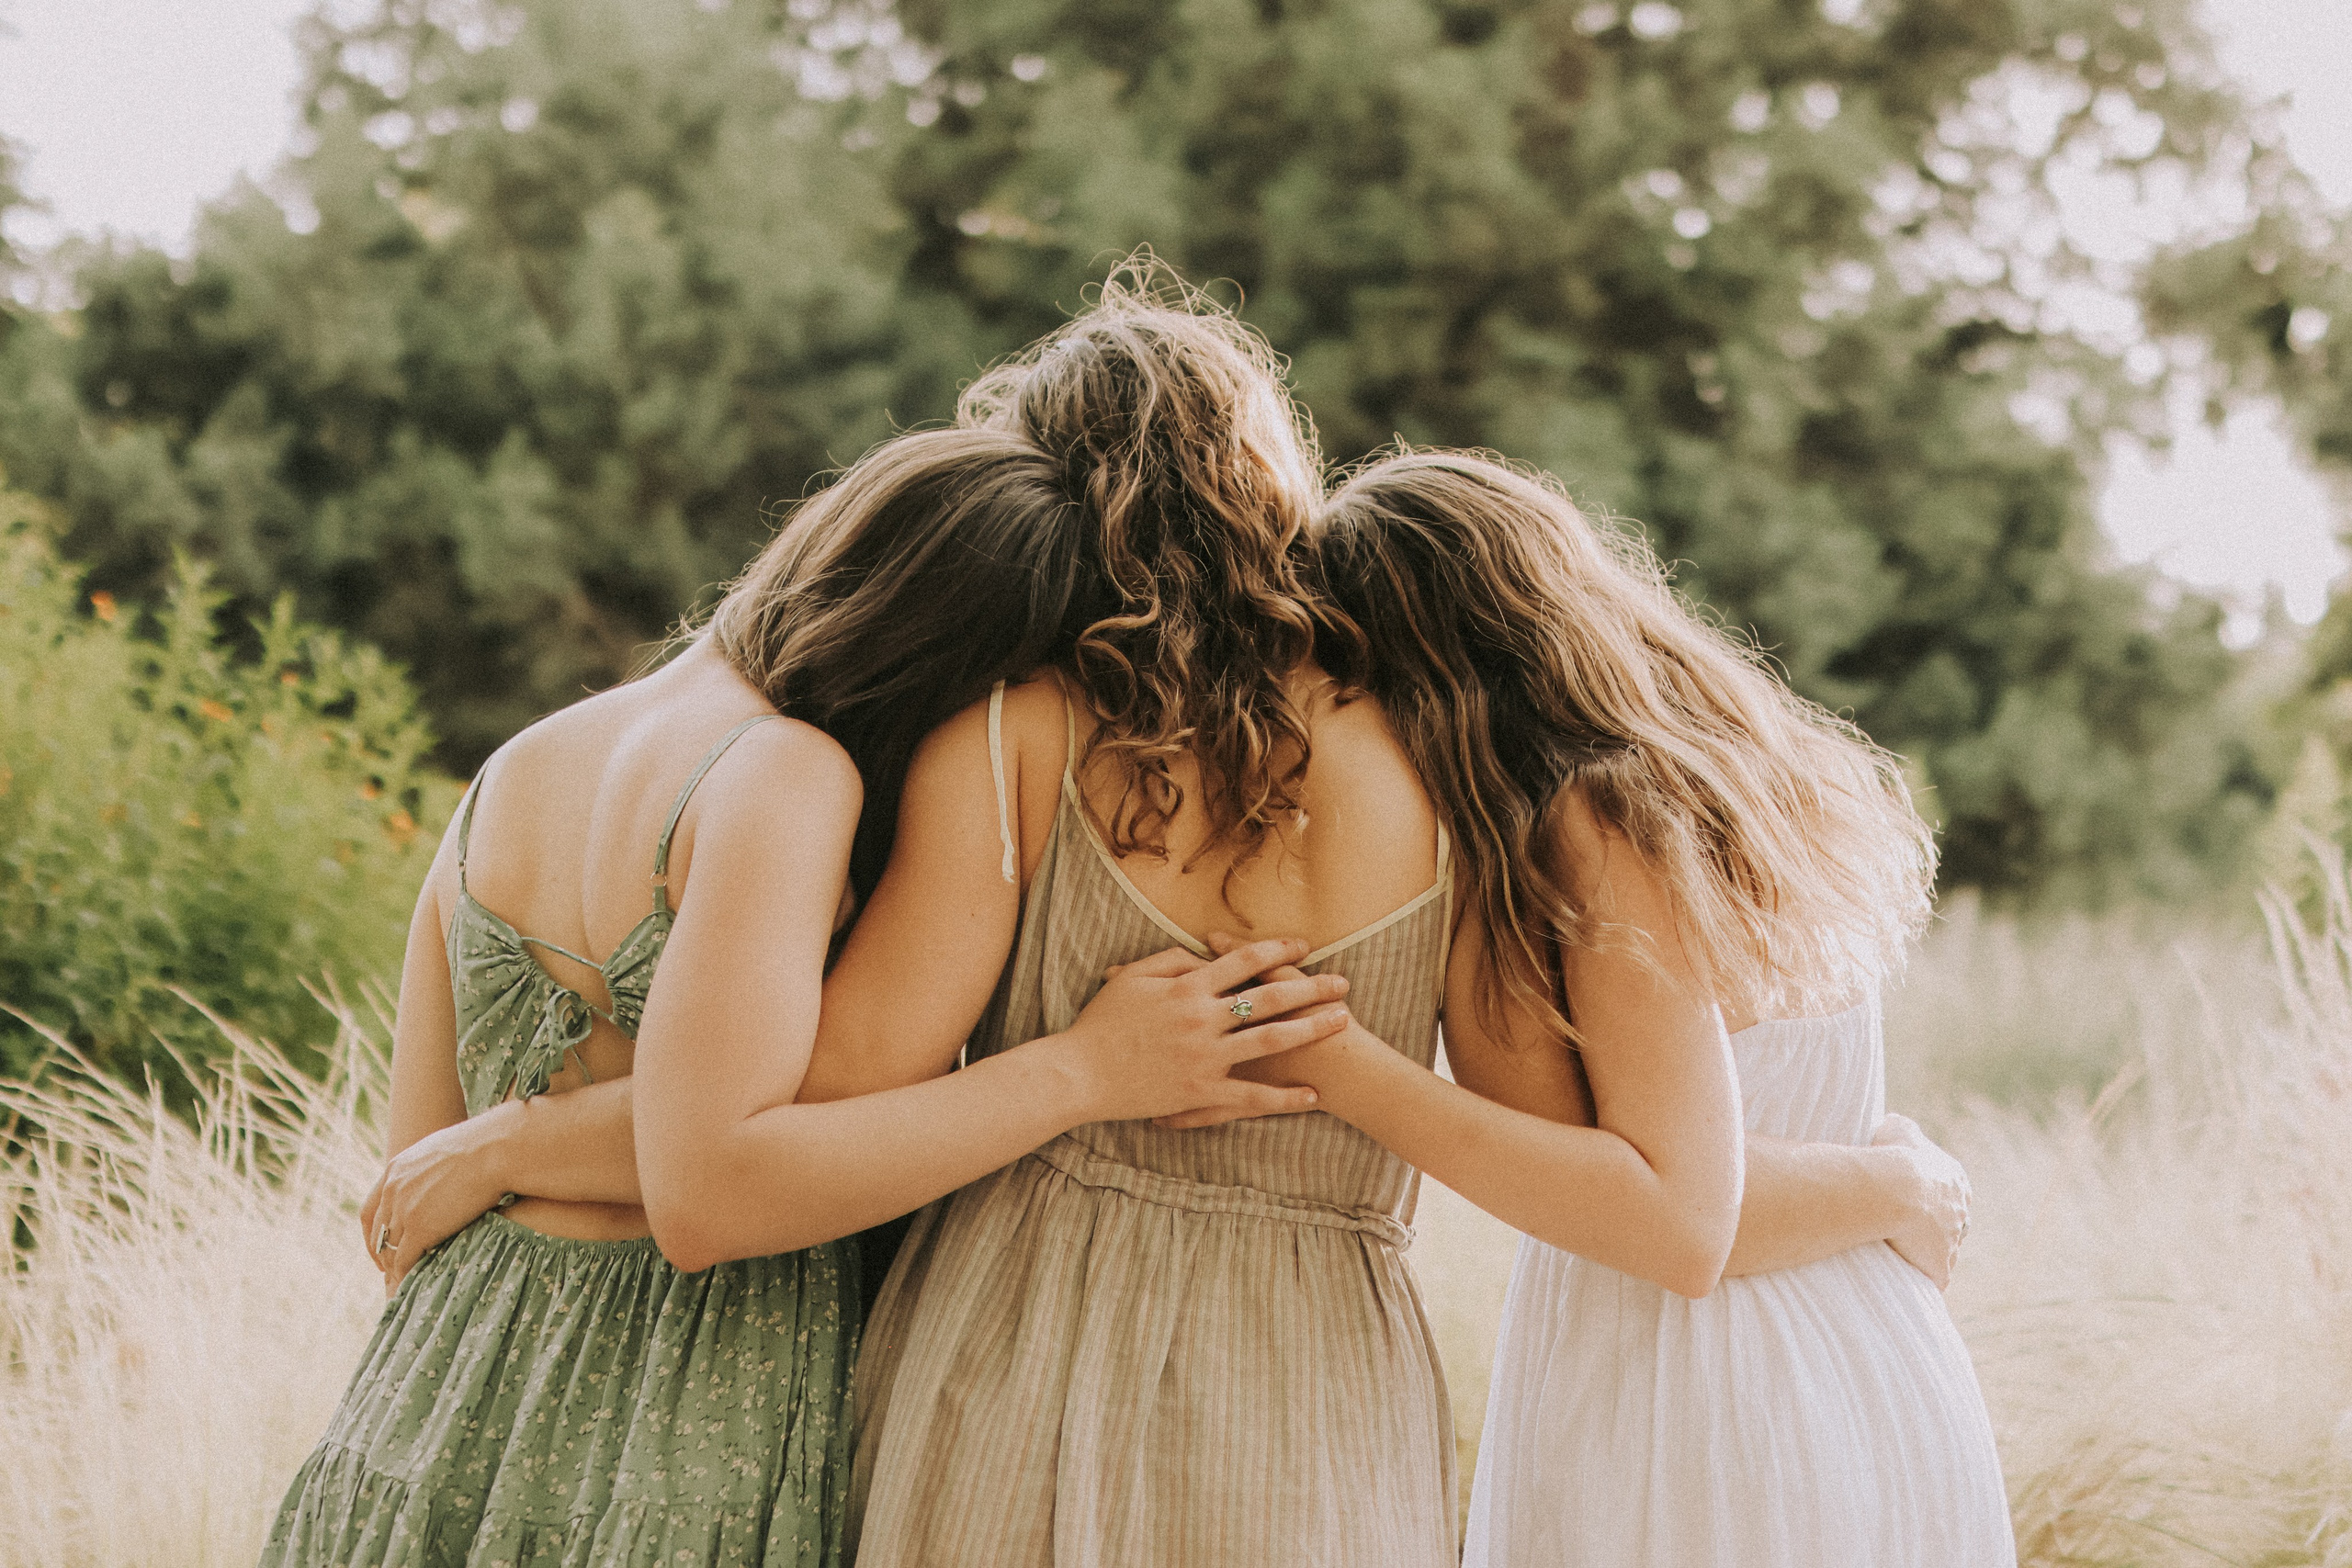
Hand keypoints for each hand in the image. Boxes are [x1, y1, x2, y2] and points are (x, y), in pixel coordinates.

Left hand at [359, 1105, 517, 1292]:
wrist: (494, 1151)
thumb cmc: (484, 1145)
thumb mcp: (444, 1150)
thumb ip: (431, 1166)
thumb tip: (443, 1172)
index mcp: (396, 1169)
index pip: (370, 1209)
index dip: (373, 1232)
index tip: (381, 1244)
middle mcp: (393, 1189)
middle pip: (377, 1232)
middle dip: (381, 1253)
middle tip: (390, 1269)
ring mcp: (404, 1210)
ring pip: (389, 1249)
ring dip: (394, 1267)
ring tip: (404, 1280)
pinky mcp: (419, 1229)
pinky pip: (404, 1259)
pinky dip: (406, 1274)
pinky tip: (414, 1282)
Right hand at [1046, 937, 1350, 1123]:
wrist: (1078, 1073)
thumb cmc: (1101, 1023)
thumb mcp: (1131, 978)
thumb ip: (1171, 960)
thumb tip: (1206, 955)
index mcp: (1187, 987)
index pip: (1242, 960)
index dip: (1276, 950)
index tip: (1304, 945)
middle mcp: (1202, 1018)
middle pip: (1268, 998)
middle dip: (1310, 988)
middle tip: (1343, 984)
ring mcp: (1204, 1057)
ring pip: (1269, 1041)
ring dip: (1309, 1030)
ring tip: (1341, 1024)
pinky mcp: (1201, 1092)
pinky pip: (1250, 1095)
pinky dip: (1284, 1096)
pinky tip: (1312, 1095)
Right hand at [1873, 1112, 1969, 1289]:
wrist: (1893, 1189)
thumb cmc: (1892, 1156)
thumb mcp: (1899, 1128)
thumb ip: (1903, 1127)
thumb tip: (1896, 1123)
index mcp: (1956, 1182)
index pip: (1951, 1194)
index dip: (1932, 1198)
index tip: (1914, 1202)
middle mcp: (1962, 1213)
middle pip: (1951, 1225)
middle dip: (1934, 1228)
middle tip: (1906, 1229)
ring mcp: (1952, 1243)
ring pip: (1943, 1253)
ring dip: (1927, 1255)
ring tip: (1901, 1256)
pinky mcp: (1940, 1268)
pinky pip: (1933, 1278)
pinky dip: (1922, 1279)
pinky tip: (1906, 1281)